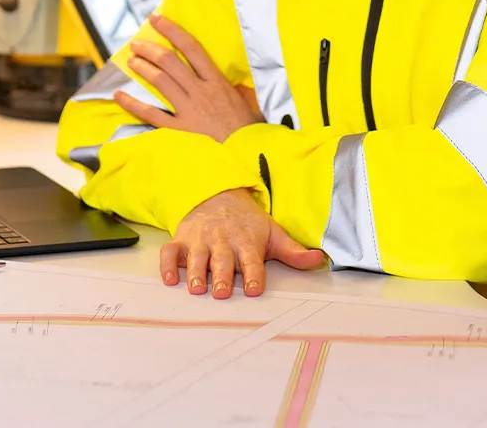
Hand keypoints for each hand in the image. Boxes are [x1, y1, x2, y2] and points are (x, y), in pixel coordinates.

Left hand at [113, 14, 263, 142]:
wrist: (245, 156)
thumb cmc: (247, 130)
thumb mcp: (245, 100)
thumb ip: (232, 85)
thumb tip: (225, 73)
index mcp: (217, 81)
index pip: (191, 48)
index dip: (172, 31)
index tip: (157, 20)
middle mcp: (200, 92)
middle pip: (170, 62)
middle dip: (150, 49)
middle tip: (137, 43)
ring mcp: (188, 111)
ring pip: (160, 82)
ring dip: (142, 68)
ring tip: (131, 61)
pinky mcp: (178, 131)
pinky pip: (151, 114)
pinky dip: (132, 104)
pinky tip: (119, 96)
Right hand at [163, 189, 324, 296]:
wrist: (217, 194)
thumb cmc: (247, 222)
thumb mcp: (272, 233)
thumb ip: (293, 251)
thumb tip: (319, 260)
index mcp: (246, 241)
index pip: (251, 259)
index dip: (253, 274)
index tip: (253, 288)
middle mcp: (223, 240)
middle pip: (222, 260)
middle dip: (221, 275)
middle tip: (221, 292)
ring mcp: (200, 240)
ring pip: (196, 257)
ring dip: (195, 273)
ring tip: (196, 289)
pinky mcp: (181, 240)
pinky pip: (170, 252)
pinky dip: (167, 265)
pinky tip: (169, 279)